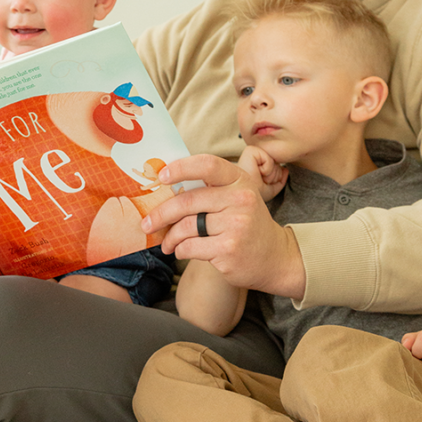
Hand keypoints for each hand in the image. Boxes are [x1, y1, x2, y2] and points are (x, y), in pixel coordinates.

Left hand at [141, 154, 305, 298]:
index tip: (161, 176)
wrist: (274, 257)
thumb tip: (165, 184)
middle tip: (147, 223)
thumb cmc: (246, 224)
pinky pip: (190, 247)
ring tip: (167, 243)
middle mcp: (240, 199)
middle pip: (187, 201)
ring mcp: (236, 225)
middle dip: (161, 214)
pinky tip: (182, 251)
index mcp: (240, 180)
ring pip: (185, 227)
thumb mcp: (237, 197)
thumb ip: (210, 188)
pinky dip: (180, 250)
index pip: (207, 165)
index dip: (181, 168)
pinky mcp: (229, 249)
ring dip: (170, 238)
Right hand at [237, 146, 287, 202]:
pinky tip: (257, 172)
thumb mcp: (270, 190)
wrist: (245, 197)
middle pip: (277, 162)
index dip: (274, 177)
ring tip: (259, 178)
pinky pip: (268, 158)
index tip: (263, 183)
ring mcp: (252, 153)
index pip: (277, 165)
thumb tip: (285, 169)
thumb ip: (280, 180)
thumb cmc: (254, 195)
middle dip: (273, 175)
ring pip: (274, 160)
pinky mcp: (250, 151)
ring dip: (271, 174)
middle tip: (261, 181)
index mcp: (257, 165)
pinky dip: (267, 168)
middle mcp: (254, 157)